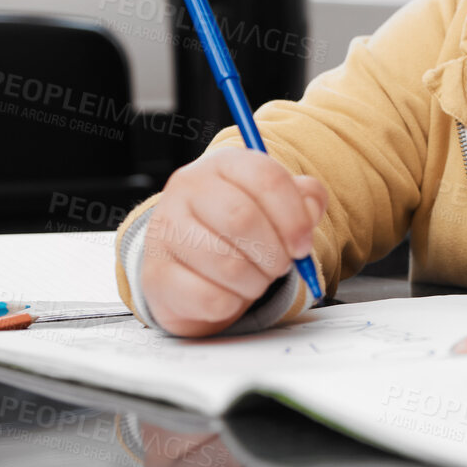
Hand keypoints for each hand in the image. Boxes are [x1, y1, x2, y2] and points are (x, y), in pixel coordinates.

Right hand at [140, 147, 327, 336]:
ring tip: (256, 278)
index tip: (303, 244)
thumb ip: (303, 199)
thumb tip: (310, 209)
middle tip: (281, 265)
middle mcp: (187, 188)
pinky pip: (210, 297)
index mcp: (223, 163)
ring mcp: (165, 230)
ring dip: (256, 281)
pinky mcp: (156, 274)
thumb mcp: (274, 204)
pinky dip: (232, 303)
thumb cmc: (238, 229)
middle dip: (275, 252)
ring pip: (227, 263)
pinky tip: (230, 293)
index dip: (294, 217)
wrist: (190, 262)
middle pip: (242, 219)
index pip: (265, 177)